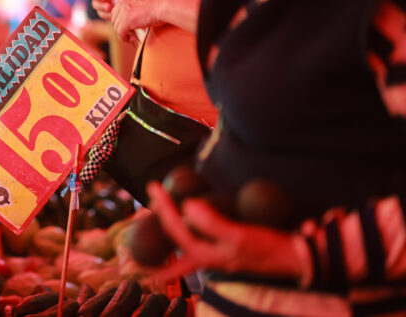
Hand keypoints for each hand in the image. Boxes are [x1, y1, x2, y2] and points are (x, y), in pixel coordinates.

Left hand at [110, 0, 162, 43]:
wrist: (165, 5)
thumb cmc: (162, 5)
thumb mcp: (146, 3)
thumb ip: (138, 8)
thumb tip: (136, 20)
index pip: (117, 10)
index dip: (121, 20)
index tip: (129, 27)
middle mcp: (124, 2)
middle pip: (114, 18)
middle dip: (120, 27)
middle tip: (129, 33)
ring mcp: (124, 11)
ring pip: (116, 27)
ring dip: (122, 34)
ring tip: (131, 38)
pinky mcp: (126, 21)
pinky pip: (120, 33)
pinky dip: (123, 38)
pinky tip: (130, 40)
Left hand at [144, 182, 303, 283]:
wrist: (292, 258)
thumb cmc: (265, 248)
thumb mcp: (238, 236)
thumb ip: (211, 223)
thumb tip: (187, 205)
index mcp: (203, 253)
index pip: (174, 228)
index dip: (163, 206)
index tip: (154, 185)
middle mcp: (204, 256)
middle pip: (173, 235)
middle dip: (157, 217)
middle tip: (152, 190)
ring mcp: (213, 255)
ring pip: (181, 242)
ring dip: (167, 226)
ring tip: (157, 208)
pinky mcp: (223, 250)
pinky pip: (194, 244)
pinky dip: (182, 237)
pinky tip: (181, 232)